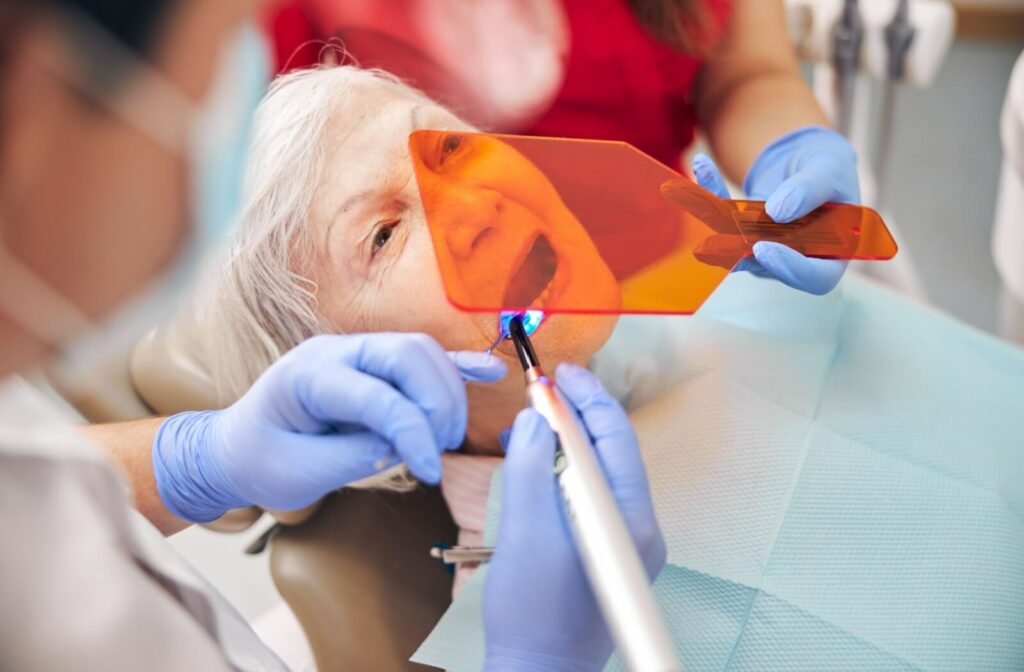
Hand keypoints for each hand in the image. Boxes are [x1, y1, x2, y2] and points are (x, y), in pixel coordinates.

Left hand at [152, 333, 506, 521]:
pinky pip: (423, 357)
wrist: (236, 446)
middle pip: (409, 354)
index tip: (428, 471)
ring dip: (447, 390)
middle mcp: (334, 350)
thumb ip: (353, 457)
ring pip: (421, 351)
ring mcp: (355, 351)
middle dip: (438, 401)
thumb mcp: (297, 473)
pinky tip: (491, 373)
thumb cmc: (260, 460)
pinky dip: (457, 364)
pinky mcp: (373, 364)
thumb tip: (405, 445)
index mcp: (307, 376)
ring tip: (444, 438)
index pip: (378, 396)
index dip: (413, 433)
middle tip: (440, 448)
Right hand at [483, 364, 665, 671]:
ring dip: (567, 443)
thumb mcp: (523, 530)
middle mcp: (639, 528)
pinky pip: (590, 497)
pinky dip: (564, 472)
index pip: (615, 439)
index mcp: (630, 520)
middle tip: (542, 390)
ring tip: (531, 424)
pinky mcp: (607, 551)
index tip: (556, 373)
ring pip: (599, 473)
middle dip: (577, 416)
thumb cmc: (531, 611)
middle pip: (612, 453)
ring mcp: (626, 542)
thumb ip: (532, 467)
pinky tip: (537, 464)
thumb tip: (540, 419)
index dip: (586, 399)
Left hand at [693, 125, 859, 294]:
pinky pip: (723, 222)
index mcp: (833, 252)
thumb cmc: (828, 168)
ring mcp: (767, 251)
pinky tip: (703, 167)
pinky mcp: (742, 237)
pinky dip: (712, 196)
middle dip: (742, 251)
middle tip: (718, 237)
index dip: (791, 269)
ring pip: (738, 247)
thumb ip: (810, 189)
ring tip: (704, 192)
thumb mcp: (828, 169)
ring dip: (717, 222)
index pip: (816, 278)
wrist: (806, 160)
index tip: (765, 248)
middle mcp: (797, 259)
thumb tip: (779, 211)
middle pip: (768, 266)